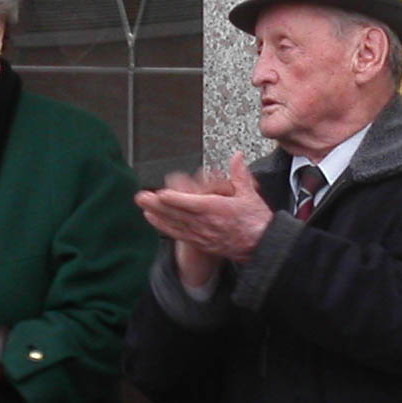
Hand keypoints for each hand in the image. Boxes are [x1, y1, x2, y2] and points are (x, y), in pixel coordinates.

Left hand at [135, 153, 272, 264]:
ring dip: (157, 215)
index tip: (161, 194)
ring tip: (142, 206)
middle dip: (158, 205)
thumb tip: (236, 156)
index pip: (193, 204)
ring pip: (175, 223)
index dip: (176, 200)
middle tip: (141, 197)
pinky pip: (178, 234)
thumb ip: (240, 174)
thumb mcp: (250, 195)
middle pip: (178, 213)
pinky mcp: (199, 241)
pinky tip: (152, 219)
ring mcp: (201, 234)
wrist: (260, 246)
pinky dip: (163, 226)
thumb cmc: (256, 222)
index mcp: (218, 210)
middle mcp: (206, 223)